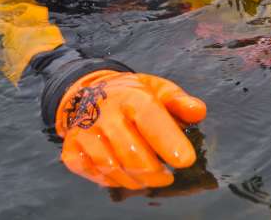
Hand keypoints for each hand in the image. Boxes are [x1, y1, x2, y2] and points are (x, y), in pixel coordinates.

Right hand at [56, 70, 206, 188]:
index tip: (186, 160)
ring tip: (152, 177)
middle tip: (168, 176)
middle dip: (155, 171)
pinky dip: (115, 181)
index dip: (168, 141)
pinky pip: (95, 175)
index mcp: (131, 95)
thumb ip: (180, 101)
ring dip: (137, 179)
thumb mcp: (159, 89)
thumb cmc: (133, 95)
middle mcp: (104, 114)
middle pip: (131, 152)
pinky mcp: (72, 151)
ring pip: (113, 168)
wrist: (88, 92)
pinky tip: (127, 175)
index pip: (150, 119)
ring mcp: (84, 133)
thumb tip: (198, 112)